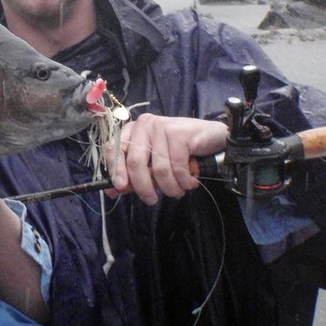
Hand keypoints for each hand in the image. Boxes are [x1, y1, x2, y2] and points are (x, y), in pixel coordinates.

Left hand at [105, 113, 226, 204]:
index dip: (115, 169)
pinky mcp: (178, 132)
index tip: (120, 188)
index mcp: (132, 130)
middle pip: (135, 161)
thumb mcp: (153, 164)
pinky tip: (190, 183)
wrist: (214, 138)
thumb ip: (133, 176)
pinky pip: (176, 166)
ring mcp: (161, 126)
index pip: (114, 148)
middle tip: (151, 200)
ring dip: (169, 187)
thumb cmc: (180, 152)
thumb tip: (112, 191)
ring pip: (158, 168)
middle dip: (143, 186)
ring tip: (178, 191)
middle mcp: (144, 125)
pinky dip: (183, 181)